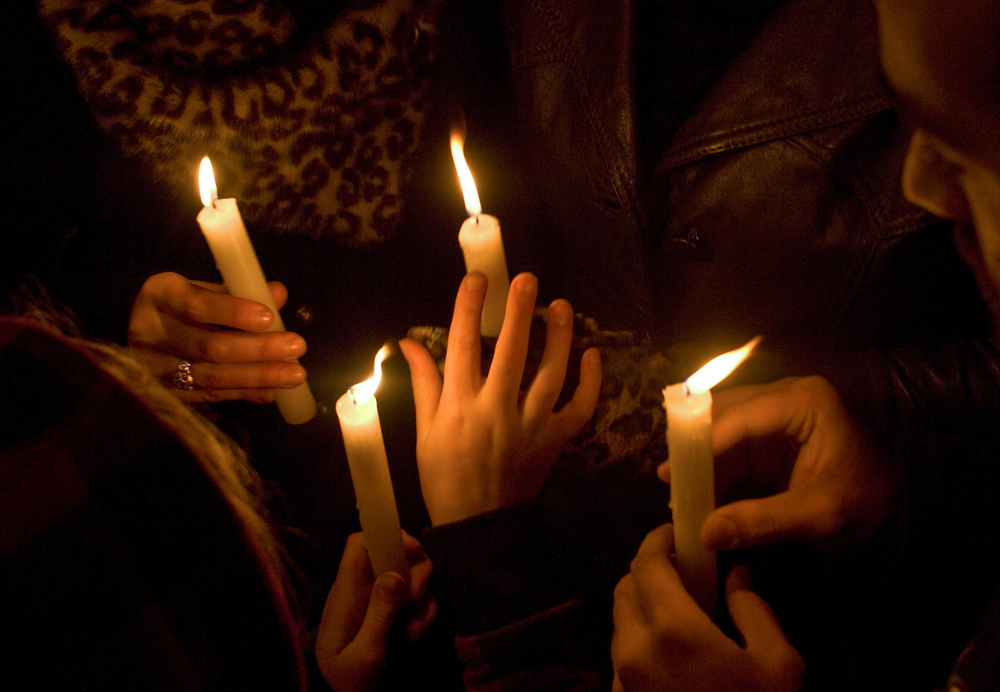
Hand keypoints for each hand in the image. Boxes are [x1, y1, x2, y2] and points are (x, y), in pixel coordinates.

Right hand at [127, 272, 306, 403]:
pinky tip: (272, 392)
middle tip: (297, 345)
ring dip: (258, 376)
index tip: (268, 317)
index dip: (233, 312)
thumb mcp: (203, 291)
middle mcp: (151, 333)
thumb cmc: (180, 308)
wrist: (141, 338)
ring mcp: (155, 369)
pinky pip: (212, 396)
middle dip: (257, 348)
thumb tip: (278, 293)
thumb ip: (239, 292)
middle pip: (209, 346)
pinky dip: (245, 393)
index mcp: (160, 296)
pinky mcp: (167, 395)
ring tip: (295, 374)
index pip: (196, 305)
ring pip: (213, 376)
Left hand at [315, 531, 436, 691]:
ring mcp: (379, 602)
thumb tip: (394, 574)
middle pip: (394, 555)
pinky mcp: (392, 615)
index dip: (385, 536)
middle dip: (415, 573)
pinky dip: (423, 614)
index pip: (359, 545)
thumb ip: (379, 615)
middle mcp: (363, 590)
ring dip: (423, 599)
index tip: (413, 549)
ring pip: (411, 577)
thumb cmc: (350, 681)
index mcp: (347, 593)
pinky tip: (416, 636)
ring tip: (416, 629)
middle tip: (417, 599)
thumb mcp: (364, 655)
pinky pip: (417, 600)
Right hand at [400, 272, 601, 525]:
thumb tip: (408, 343)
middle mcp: (496, 412)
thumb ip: (424, 384)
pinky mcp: (554, 442)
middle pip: (511, 353)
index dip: (468, 309)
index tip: (476, 279)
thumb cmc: (444, 477)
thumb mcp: (425, 432)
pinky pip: (579, 409)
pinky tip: (591, 354)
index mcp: (460, 408)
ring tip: (561, 306)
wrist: (478, 527)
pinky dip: (589, 383)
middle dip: (519, 312)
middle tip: (527, 279)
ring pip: (550, 374)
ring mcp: (530, 427)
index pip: (463, 347)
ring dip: (559, 338)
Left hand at [611, 524, 803, 691]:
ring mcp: (621, 681)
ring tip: (682, 613)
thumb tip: (736, 573)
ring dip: (643, 606)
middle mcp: (633, 650)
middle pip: (624, 588)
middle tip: (684, 572)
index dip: (658, 540)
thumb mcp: (778, 662)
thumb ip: (753, 608)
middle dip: (649, 571)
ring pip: (620, 623)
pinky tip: (674, 654)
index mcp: (671, 629)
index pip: (646, 563)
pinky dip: (640, 641)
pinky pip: (622, 657)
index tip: (676, 534)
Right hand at [660, 376, 899, 551]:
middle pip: (726, 416)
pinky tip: (696, 495)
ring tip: (677, 492)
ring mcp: (777, 417)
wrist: (904, 514)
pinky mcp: (772, 440)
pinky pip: (733, 451)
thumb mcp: (818, 515)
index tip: (675, 472)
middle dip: (696, 448)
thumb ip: (762, 521)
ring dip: (702, 462)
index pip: (742, 415)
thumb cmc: (871, 504)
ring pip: (724, 433)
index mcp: (806, 401)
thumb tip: (706, 533)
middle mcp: (786, 397)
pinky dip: (715, 473)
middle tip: (669, 480)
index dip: (704, 442)